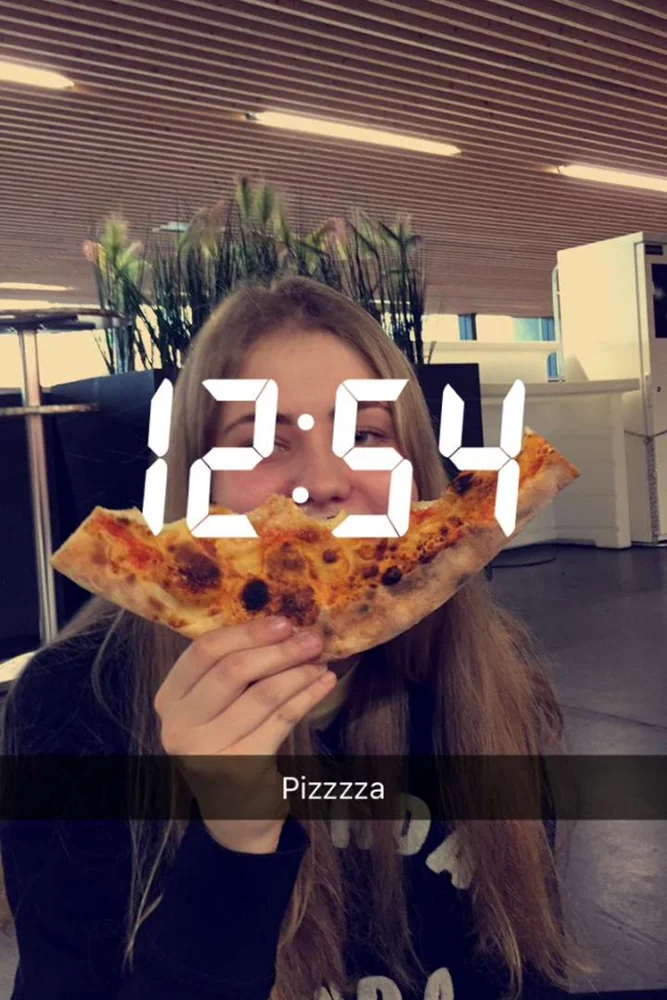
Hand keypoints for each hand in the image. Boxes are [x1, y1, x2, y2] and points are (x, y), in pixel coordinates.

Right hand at [153, 616, 335, 852]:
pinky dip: (306, 697)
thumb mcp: (216, 706)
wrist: (235, 812)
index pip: (203, 652)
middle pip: (233, 671)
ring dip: (298, 672)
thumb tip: (284, 628)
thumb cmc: (228, 743)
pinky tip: (324, 683)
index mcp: (169, 700)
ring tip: (321, 660)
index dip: (246, 633)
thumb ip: (233, 670)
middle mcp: (179, 727)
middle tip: (312, 638)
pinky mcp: (240, 770)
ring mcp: (206, 753)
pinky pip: (281, 721)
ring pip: (262, 695)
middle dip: (279, 650)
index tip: (284, 622)